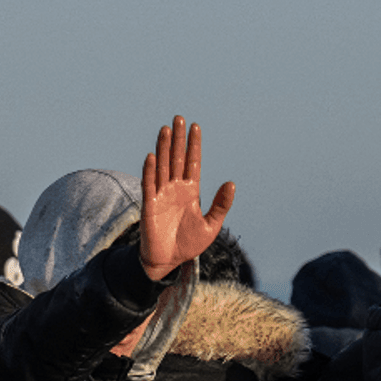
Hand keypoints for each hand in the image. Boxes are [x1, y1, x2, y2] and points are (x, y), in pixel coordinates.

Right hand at [138, 116, 234, 280]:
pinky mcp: (150, 206)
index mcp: (191, 192)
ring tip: (165, 130)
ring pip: (163, 167)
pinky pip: (149, 185)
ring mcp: (161, 196)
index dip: (194, 145)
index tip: (195, 126)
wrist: (168, 261)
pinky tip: (152, 157)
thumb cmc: (188, 244)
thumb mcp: (211, 225)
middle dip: (178, 139)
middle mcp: (175, 189)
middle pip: (176, 159)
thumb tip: (231, 183)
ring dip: (164, 148)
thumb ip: (221, 204)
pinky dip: (150, 171)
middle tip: (178, 118)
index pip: (192, 162)